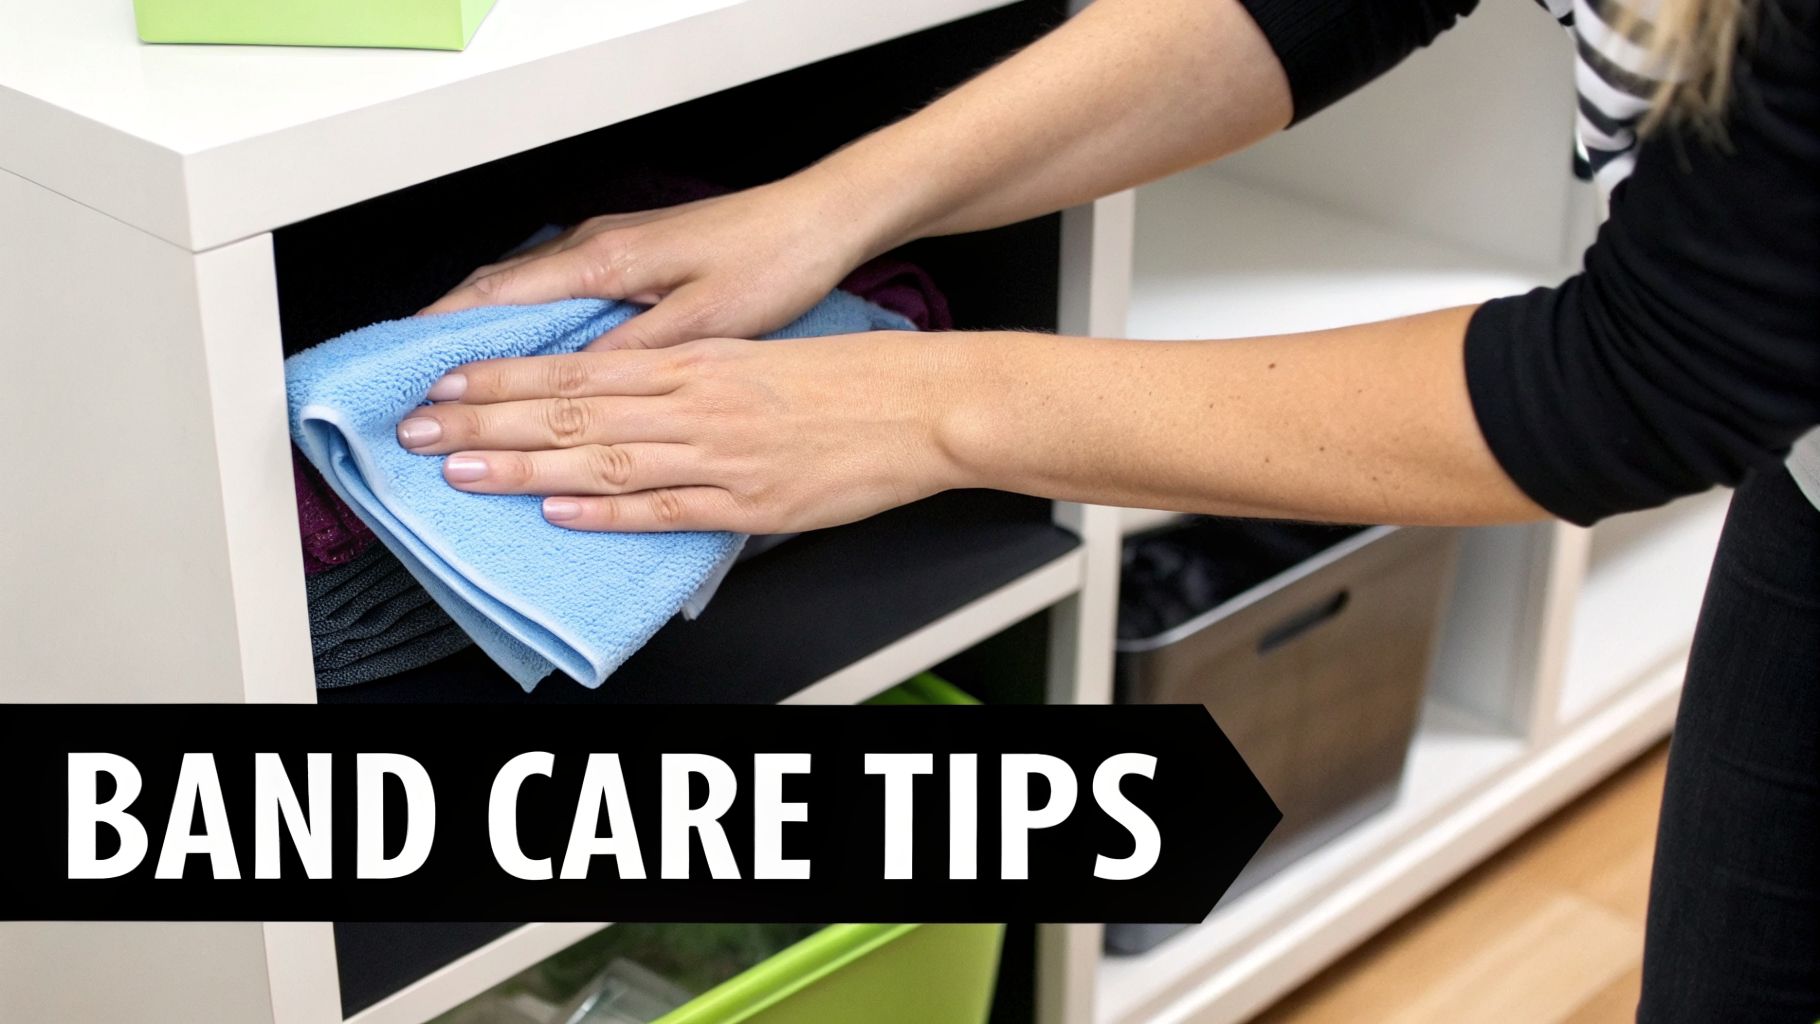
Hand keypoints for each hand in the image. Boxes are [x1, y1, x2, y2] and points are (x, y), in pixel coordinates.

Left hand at [392, 334, 971, 532]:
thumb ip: (691, 380)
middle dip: (485, 419)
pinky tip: (557, 512)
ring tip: (459, 471)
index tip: (446, 383)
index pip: (577, 366)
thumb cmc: (850, 380)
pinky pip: (664, 508)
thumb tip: (631, 399)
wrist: (925, 403)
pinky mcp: (749, 503)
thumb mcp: (758, 357)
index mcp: (696, 361)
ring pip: (600, 457)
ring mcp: (719, 455)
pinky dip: (606, 511)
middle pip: (570, 409)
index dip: (503, 376)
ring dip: (522, 465)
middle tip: (418, 429)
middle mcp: (695, 402)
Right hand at [418, 179, 881, 351]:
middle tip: (419, 393)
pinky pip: (558, 291)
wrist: (819, 220)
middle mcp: (598, 247)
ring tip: (454, 381)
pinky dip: (527, 322)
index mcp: (605, 260)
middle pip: (499, 291)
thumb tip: (570, 386)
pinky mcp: (635, 258)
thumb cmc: (771, 260)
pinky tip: (528, 354)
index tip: (414, 377)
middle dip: (451, 339)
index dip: (449, 337)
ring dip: (486, 332)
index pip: (500, 297)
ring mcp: (613, 249)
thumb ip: (632, 350)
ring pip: (526, 291)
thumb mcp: (702, 320)